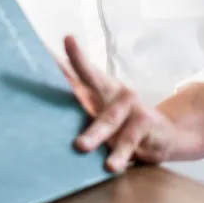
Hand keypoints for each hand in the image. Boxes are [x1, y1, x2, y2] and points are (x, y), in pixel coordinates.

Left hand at [60, 35, 176, 172]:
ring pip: (108, 119)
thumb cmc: (122, 126)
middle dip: (79, 61)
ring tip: (80, 146)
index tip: (55, 36)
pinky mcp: (145, 125)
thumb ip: (79, 110)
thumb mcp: (100, 116)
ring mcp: (132, 107)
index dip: (67, 53)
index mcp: (101, 87)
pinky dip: (118, 155)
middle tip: (67, 47)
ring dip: (94, 134)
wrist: (165, 137)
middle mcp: (115, 92)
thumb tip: (38, 114)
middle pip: (93, 75)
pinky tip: (111, 166)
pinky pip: (128, 142)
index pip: (80, 69)